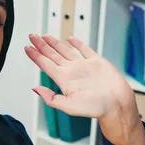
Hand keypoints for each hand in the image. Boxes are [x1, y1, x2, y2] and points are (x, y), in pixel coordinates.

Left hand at [25, 34, 144, 144]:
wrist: (118, 105)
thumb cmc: (97, 108)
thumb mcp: (70, 106)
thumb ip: (51, 98)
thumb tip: (35, 89)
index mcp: (64, 80)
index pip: (45, 65)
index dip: (35, 56)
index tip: (27, 47)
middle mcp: (71, 72)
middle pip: (52, 55)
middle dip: (41, 46)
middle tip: (32, 36)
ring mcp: (83, 66)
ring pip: (65, 51)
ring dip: (54, 43)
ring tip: (45, 36)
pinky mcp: (97, 62)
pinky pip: (85, 50)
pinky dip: (77, 44)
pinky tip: (70, 39)